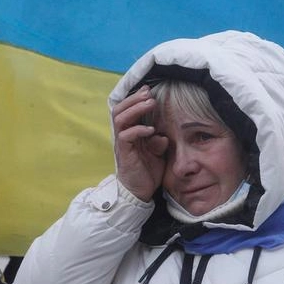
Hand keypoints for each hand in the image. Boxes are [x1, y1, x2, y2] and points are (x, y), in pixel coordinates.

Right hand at [113, 85, 168, 200]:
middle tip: (148, 93)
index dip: (136, 99)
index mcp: (131, 132)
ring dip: (135, 109)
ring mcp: (122, 143)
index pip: (128, 110)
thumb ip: (159, 142)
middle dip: (134, 99)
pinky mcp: (124, 153)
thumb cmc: (148, 171)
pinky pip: (125, 136)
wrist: (139, 192)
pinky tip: (150, 129)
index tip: (149, 90)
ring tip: (149, 103)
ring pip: (120, 119)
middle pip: (120, 109)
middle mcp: (124, 135)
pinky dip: (137, 130)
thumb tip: (162, 136)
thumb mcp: (158, 154)